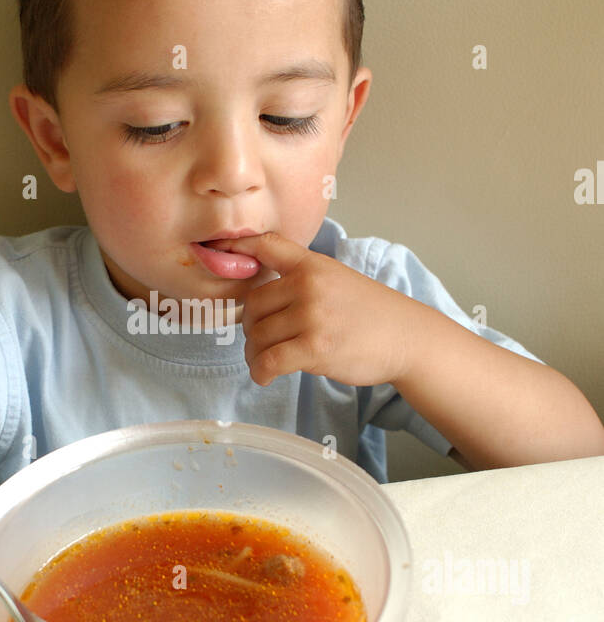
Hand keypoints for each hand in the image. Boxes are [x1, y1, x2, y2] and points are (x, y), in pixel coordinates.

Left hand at [227, 231, 420, 386]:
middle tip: (260, 341)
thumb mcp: (337, 279)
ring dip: (255, 353)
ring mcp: (312, 315)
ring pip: (257, 336)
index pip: (266, 246)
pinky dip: (260, 372)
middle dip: (250, 327)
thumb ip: (302, 279)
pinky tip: (264, 376)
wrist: (407, 337)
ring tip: (266, 361)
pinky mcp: (315, 347)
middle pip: (252, 305)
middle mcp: (309, 285)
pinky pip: (269, 361)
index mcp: (312, 265)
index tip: (215, 251)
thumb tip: (259, 299)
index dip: (236, 247)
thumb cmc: (370, 313)